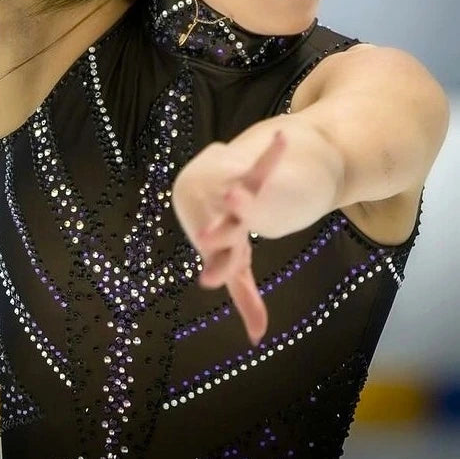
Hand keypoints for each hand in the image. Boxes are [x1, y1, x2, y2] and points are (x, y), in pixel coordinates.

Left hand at [170, 130, 286, 345]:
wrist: (195, 184)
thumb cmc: (215, 230)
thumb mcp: (234, 260)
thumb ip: (245, 297)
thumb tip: (257, 339)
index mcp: (215, 241)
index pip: (221, 256)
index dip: (218, 267)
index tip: (208, 280)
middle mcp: (213, 215)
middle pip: (225, 226)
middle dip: (220, 231)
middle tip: (210, 234)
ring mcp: (222, 189)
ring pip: (245, 188)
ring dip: (256, 179)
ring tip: (266, 168)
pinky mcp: (234, 168)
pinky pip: (257, 163)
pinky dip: (271, 154)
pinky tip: (283, 139)